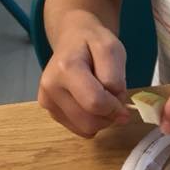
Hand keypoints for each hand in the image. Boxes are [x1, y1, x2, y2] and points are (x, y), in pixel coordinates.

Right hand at [38, 12, 129, 138]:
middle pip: (90, 122)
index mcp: (65, 69)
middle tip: (112, 95)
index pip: (96, 103)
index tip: (122, 96)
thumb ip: (117, 80)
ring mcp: (47, 102)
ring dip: (102, 119)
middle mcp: (50, 87)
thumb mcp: (113, 49)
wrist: (72, 39)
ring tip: (101, 96)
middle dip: (109, 114)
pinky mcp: (51, 112)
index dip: (116, 106)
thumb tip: (119, 112)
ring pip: (86, 129)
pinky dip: (92, 121)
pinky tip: (90, 103)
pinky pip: (80, 129)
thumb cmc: (93, 43)